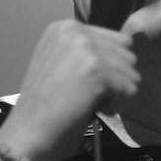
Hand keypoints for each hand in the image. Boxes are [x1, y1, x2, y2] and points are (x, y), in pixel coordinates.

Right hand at [0, 19, 138, 160]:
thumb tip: (128, 51)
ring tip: (86, 102)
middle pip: (128, 56)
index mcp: (65, 27)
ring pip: (132, 73)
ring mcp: (86, 48)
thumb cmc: (46, 106)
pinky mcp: (97, 70)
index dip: (110, 68)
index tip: (84, 84)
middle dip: (115, 80)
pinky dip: (116, 106)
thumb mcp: (63, 63)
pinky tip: (92, 109)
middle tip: (86, 95)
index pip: (119, 41)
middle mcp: (75, 30)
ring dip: (116, 94)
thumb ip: (89, 52)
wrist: (28, 133)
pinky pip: (130, 89)